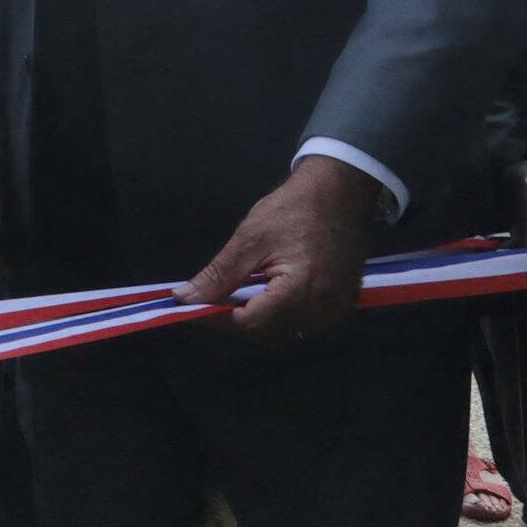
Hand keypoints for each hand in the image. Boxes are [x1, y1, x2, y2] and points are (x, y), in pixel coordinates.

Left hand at [181, 157, 381, 342]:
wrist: (341, 191)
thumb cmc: (295, 208)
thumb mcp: (250, 238)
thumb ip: (219, 275)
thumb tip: (185, 298)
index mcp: (304, 290)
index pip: (251, 323)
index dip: (216, 319)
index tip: (189, 309)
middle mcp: (325, 308)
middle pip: (268, 334)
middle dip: (233, 323)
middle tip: (206, 303)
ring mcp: (337, 309)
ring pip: (284, 333)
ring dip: (255, 322)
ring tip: (230, 299)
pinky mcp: (341, 305)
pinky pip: (302, 323)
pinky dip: (277, 317)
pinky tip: (260, 297)